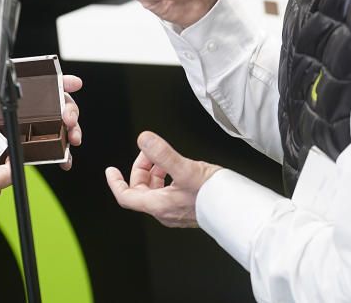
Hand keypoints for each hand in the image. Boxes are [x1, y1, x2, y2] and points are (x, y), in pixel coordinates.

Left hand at [0, 75, 83, 170]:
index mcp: (29, 92)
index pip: (50, 81)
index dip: (64, 81)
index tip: (74, 83)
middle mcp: (43, 106)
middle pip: (64, 103)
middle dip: (70, 110)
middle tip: (67, 119)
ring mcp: (47, 123)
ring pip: (67, 124)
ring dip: (73, 131)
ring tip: (73, 139)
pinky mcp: (46, 140)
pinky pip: (59, 146)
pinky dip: (64, 154)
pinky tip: (65, 161)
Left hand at [105, 131, 220, 227]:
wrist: (239, 210)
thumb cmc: (215, 196)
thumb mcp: (185, 168)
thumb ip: (163, 153)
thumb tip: (144, 139)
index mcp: (159, 205)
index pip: (126, 196)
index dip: (115, 183)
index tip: (111, 171)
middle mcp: (165, 211)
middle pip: (141, 190)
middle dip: (142, 168)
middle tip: (151, 152)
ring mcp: (176, 211)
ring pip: (155, 190)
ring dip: (156, 172)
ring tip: (165, 158)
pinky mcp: (188, 208)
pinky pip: (169, 192)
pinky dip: (168, 177)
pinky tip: (179, 168)